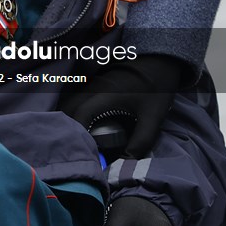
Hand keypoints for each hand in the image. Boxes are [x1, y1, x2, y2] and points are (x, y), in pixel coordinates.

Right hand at [58, 54, 182, 157]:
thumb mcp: (153, 118)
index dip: (78, 136)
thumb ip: (141, 142)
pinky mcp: (92, 86)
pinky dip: (73, 115)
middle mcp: (91, 90)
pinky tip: (82, 129)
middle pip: (67, 111)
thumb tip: (126, 164)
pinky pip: (74, 101)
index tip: (86, 153)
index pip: (79, 117)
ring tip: (79, 143)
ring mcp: (90, 86)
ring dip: (69, 122)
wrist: (158, 61)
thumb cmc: (156, 88)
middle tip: (79, 151)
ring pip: (68, 105)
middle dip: (69, 131)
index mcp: (103, 97)